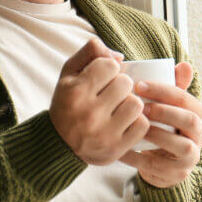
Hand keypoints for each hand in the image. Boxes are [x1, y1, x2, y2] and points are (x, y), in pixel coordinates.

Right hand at [49, 38, 150, 165]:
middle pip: (126, 83)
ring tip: (117, 108)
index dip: (108, 68)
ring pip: (136, 104)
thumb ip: (90, 53)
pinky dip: (136, 122)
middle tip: (109, 94)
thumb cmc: (67, 103)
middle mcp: (89, 113)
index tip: (100, 78)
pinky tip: (123, 122)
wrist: (59, 145)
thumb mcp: (69, 74)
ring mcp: (103, 134)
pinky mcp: (116, 149)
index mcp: (75, 92)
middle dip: (120, 85)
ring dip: (130, 103)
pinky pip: (142, 125)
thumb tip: (119, 56)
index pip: (110, 65)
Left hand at [119, 62, 201, 187]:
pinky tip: (123, 150)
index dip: (164, 91)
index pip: (186, 99)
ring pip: (183, 146)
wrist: (163, 164)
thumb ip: (174, 85)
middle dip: (166, 112)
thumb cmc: (163, 127)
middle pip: (190, 121)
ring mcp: (191, 158)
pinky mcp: (177, 175)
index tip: (139, 85)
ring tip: (137, 127)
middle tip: (141, 106)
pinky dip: (140, 158)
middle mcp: (200, 136)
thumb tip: (184, 64)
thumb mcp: (168, 107)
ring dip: (159, 135)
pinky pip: (160, 167)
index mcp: (198, 115)